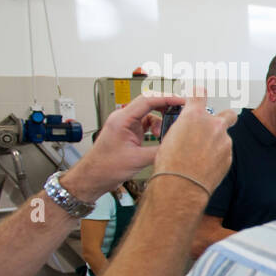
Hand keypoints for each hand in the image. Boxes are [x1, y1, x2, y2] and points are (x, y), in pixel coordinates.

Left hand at [63, 92, 185, 201]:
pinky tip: (160, 139)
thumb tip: (177, 146)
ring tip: (168, 133)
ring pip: (149, 115)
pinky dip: (156, 130)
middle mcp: (123, 119)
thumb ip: (159, 151)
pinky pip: (147, 125)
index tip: (182, 101)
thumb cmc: (105, 166)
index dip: (167, 99)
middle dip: (166, 107)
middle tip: (181, 112)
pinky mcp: (129, 133)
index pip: (147, 101)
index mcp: (121, 119)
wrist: (93, 176)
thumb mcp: (137, 159)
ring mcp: (126, 125)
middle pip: (149, 104)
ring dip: (161, 122)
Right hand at [154, 90, 236, 192]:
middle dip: (223, 118)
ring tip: (201, 155)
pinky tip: (206, 164)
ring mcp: (224, 141)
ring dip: (216, 143)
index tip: (200, 94)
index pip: (199, 94)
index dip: (199, 94)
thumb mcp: (170, 136)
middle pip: (228, 114)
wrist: (182, 185)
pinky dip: (218, 156)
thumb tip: (188, 128)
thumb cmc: (171, 163)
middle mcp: (212, 125)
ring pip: (224, 137)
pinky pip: (225, 152)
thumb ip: (185, 126)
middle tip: (214, 126)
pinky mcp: (229, 156)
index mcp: (193, 116)